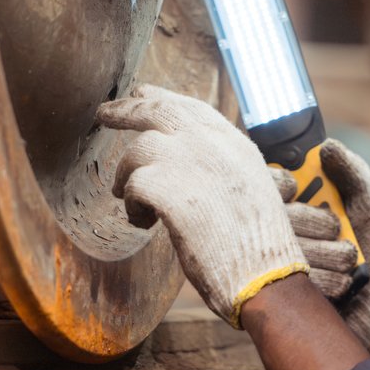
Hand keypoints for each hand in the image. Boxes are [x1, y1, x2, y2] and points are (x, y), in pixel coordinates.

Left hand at [96, 85, 307, 327]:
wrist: (265, 275)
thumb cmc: (259, 248)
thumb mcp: (251, 193)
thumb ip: (222, 171)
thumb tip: (187, 169)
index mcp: (235, 145)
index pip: (192, 108)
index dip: (163, 98)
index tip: (141, 93)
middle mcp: (212, 144)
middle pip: (158, 111)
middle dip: (126, 111)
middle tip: (104, 114)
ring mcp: (189, 162)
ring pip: (137, 150)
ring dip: (127, 177)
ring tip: (131, 202)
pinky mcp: (167, 187)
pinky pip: (131, 185)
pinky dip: (132, 207)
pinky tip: (145, 223)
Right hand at [273, 139, 369, 348]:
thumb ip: (354, 173)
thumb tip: (325, 147)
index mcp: (300, 205)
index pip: (271, 184)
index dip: (282, 184)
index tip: (297, 187)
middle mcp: (283, 232)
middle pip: (277, 216)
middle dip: (318, 223)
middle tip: (338, 229)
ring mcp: (281, 264)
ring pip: (286, 248)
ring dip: (329, 254)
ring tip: (350, 260)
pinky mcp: (286, 295)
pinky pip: (294, 280)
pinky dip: (328, 280)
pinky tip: (345, 284)